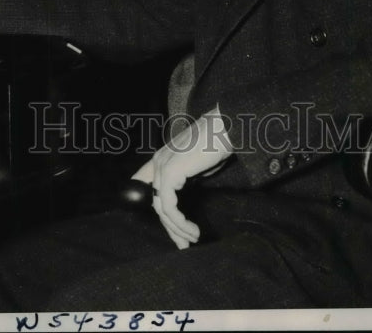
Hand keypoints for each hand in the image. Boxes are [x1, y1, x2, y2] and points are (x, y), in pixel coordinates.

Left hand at [130, 108, 232, 248]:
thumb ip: (186, 178)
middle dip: (171, 227)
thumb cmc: (216, 143)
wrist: (225, 127)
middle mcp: (158, 161)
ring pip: (162, 208)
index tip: (172, 230)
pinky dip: (179, 223)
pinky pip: (169, 206)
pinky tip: (192, 230)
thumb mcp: (197, 164)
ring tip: (192, 239)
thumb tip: (185, 196)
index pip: (146, 187)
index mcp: (163, 158)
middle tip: (184, 244)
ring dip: (177, 229)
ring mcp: (162, 166)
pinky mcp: (170, 172)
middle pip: (157, 203)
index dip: (156, 208)